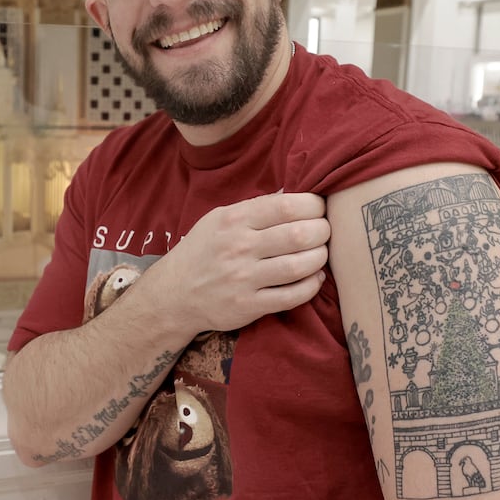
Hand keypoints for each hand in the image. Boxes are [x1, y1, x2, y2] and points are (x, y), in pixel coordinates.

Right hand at [151, 192, 329, 333]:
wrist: (174, 294)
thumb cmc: (203, 251)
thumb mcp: (220, 219)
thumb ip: (256, 207)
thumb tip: (294, 193)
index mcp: (233, 220)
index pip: (286, 206)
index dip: (313, 205)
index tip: (319, 208)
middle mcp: (239, 247)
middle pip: (299, 234)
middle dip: (323, 231)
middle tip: (325, 231)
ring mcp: (244, 278)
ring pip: (299, 265)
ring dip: (320, 258)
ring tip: (321, 253)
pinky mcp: (249, 306)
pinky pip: (292, 296)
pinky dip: (311, 286)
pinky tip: (314, 278)